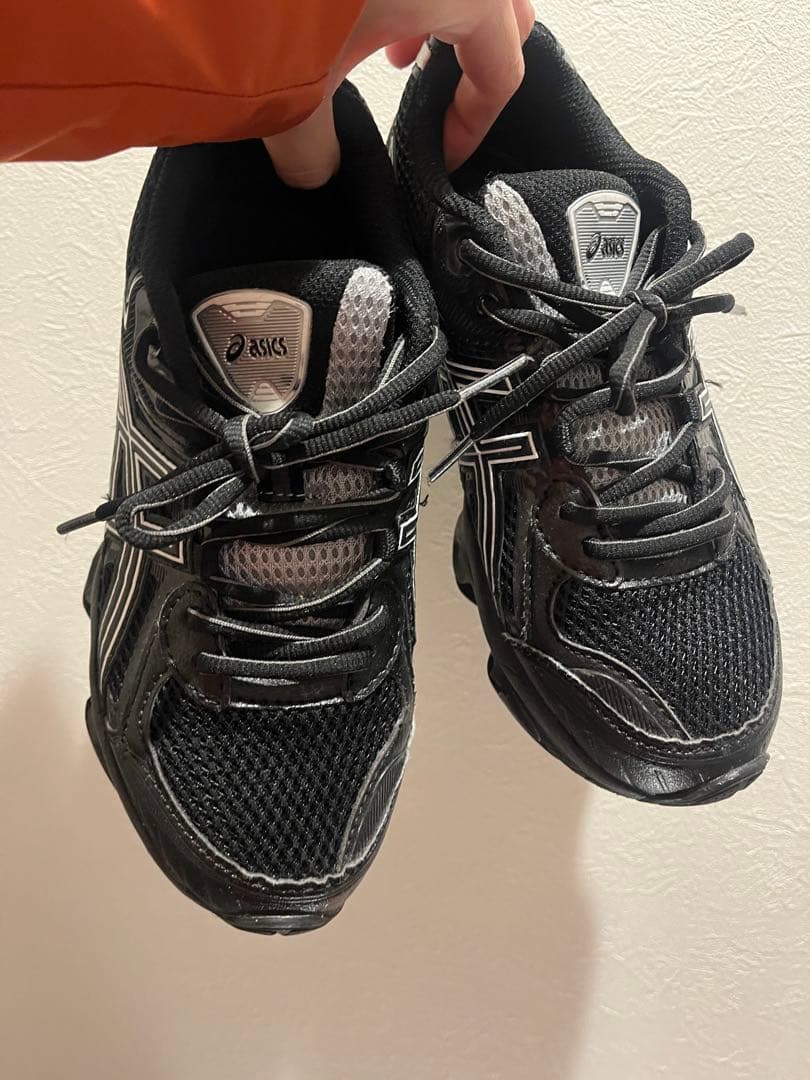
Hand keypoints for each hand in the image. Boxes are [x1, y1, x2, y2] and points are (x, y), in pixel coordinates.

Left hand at [264, 0, 534, 187]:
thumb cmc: (261, 1)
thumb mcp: (293, 100)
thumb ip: (314, 151)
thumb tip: (314, 175)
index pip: (499, 72)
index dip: (472, 125)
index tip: (443, 153)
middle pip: (498, 8)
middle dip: (468, 51)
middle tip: (426, 85)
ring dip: (432, 7)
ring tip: (385, 38)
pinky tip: (349, 0)